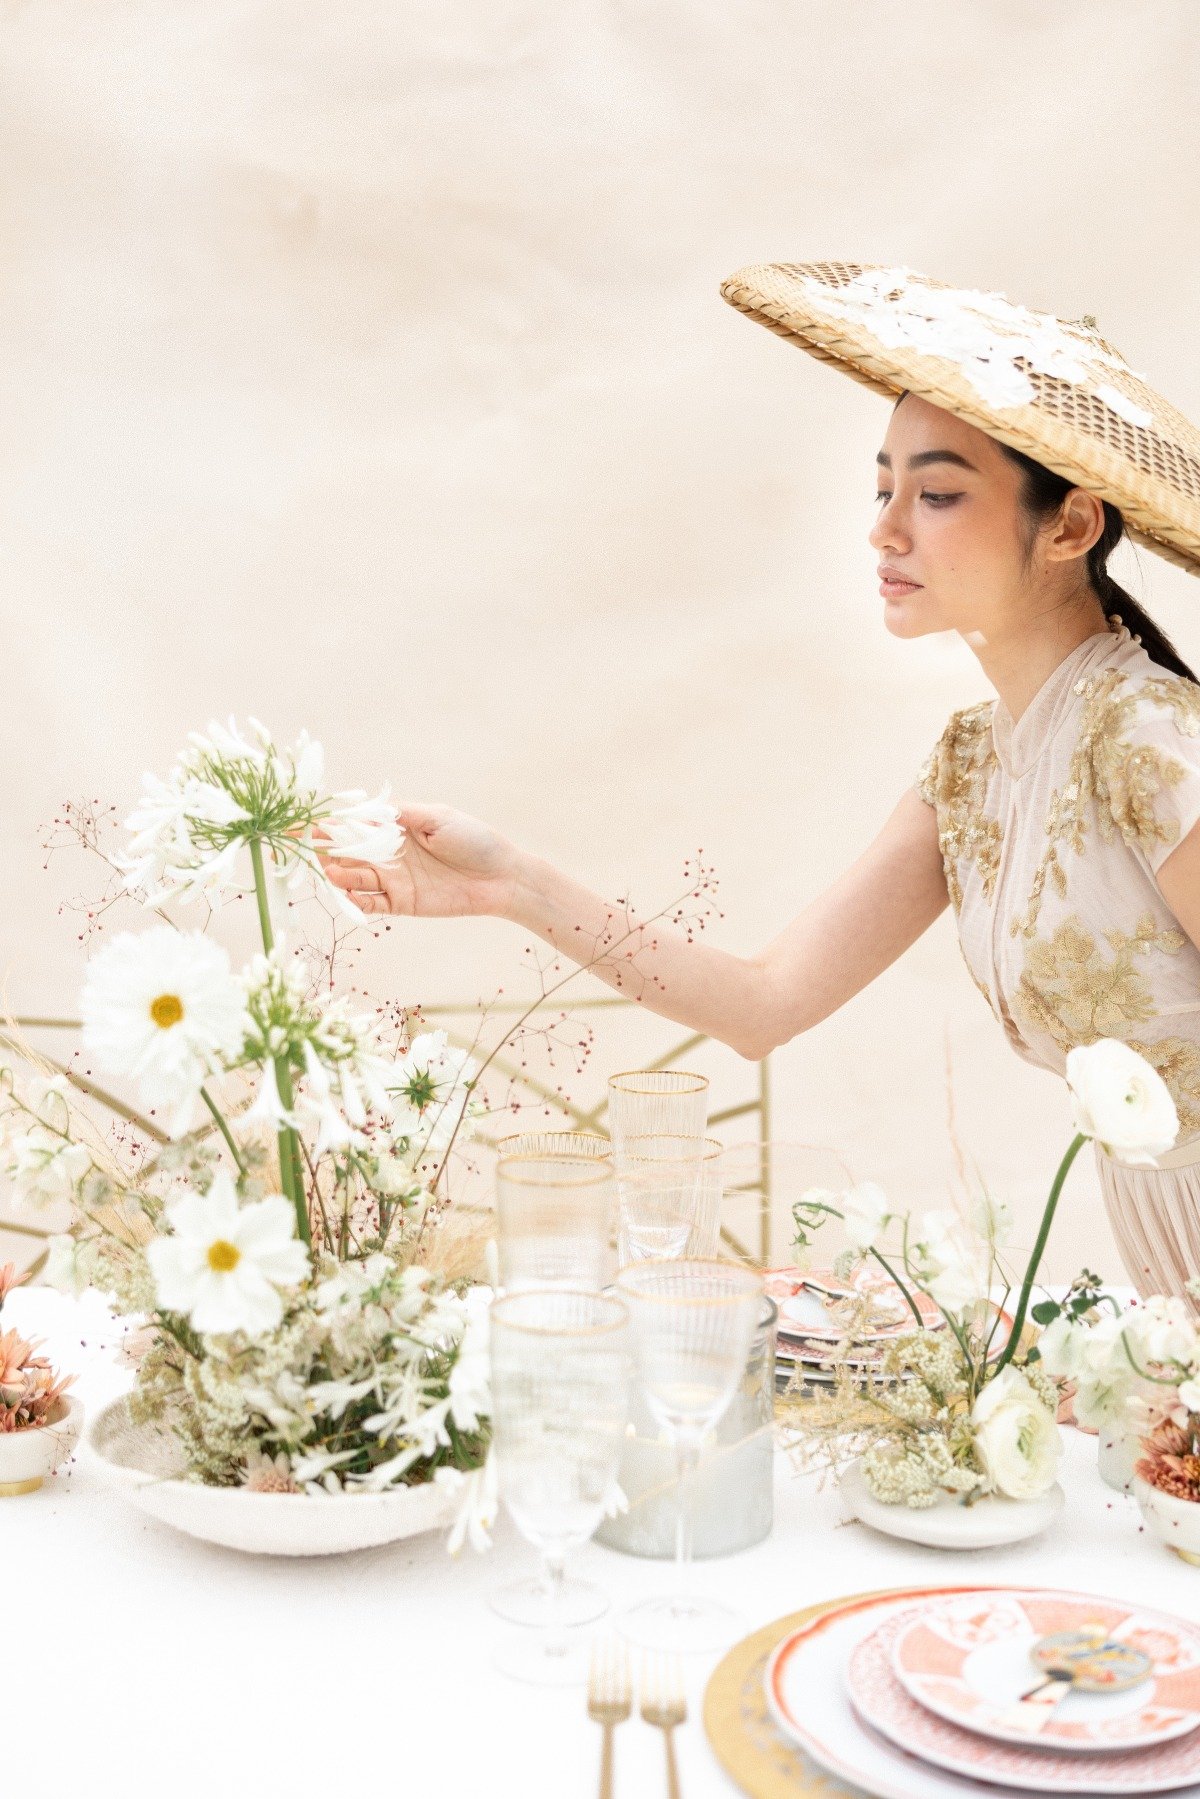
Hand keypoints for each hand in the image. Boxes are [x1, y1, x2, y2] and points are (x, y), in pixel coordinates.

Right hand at [318, 802, 521, 917]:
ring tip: (326, 870)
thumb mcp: (439, 817)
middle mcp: (389, 852)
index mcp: (396, 827)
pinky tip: (343, 893)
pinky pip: (371, 903)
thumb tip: (365, 809)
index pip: (356, 823)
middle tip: (301, 845)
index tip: (307, 820)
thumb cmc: (474, 840)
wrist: (501, 877)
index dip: (331, 822)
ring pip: (355, 877)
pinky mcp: (401, 903)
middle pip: (348, 851)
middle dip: (323, 848)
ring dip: (337, 873)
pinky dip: (355, 899)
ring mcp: (393, 878)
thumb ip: (402, 814)